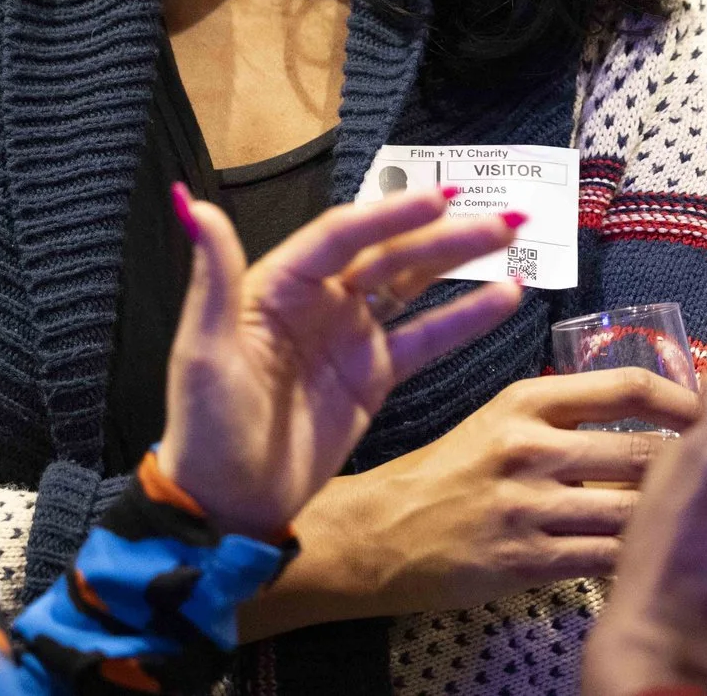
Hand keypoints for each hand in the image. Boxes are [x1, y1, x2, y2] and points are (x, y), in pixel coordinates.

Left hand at [158, 185, 523, 539]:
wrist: (228, 506)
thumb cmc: (207, 429)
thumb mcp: (206, 351)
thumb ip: (215, 276)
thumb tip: (196, 206)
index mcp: (278, 285)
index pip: (343, 236)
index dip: (391, 216)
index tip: (438, 200)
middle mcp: (319, 301)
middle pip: (388, 255)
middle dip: (443, 235)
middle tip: (500, 219)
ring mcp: (350, 336)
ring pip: (411, 286)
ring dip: (459, 260)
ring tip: (510, 236)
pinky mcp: (373, 376)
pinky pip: (425, 338)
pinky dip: (465, 316)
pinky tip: (504, 295)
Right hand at [240, 366, 703, 633]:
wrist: (380, 533)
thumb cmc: (449, 474)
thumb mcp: (501, 420)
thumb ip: (566, 414)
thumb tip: (652, 419)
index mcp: (527, 399)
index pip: (627, 385)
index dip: (684, 399)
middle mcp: (530, 445)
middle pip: (643, 452)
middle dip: (693, 470)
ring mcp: (528, 505)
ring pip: (633, 510)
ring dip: (672, 522)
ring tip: (704, 525)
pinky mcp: (526, 560)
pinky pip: (606, 559)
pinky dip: (637, 562)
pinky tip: (655, 562)